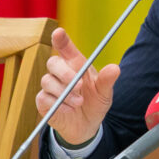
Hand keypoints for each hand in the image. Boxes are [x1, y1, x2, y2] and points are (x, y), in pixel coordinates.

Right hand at [36, 28, 120, 144]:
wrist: (87, 126)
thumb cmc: (95, 103)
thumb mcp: (105, 93)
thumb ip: (107, 80)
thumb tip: (115, 68)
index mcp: (76, 64)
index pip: (65, 48)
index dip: (60, 39)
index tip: (58, 33)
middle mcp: (61, 72)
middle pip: (53, 63)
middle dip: (65, 73)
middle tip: (79, 86)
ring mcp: (50, 86)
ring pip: (48, 81)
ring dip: (65, 93)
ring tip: (79, 102)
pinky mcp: (43, 101)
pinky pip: (44, 98)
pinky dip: (58, 104)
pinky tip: (69, 110)